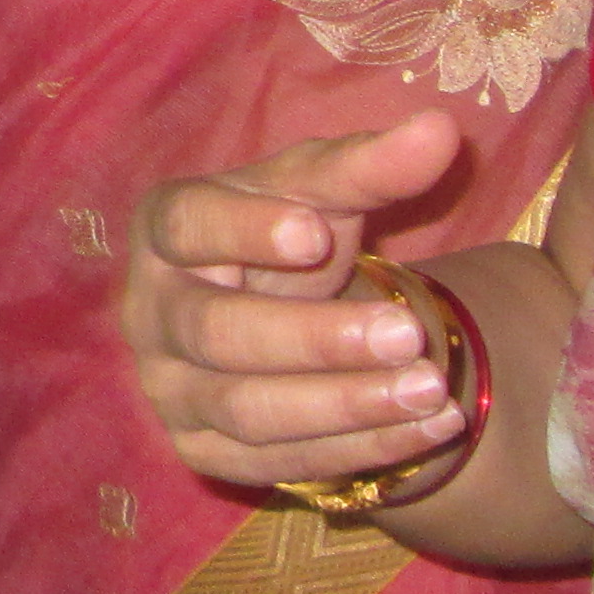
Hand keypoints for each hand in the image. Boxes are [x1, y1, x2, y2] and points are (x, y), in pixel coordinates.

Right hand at [119, 114, 474, 489]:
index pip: (188, 226)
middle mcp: (152, 315)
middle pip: (217, 333)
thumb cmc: (291, 232)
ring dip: (346, 404)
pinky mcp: (204, 451)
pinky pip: (279, 463)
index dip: (244, 232)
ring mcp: (171, 390)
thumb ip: (371, 165)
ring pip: (248, 410)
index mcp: (167, 230)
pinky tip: (430, 427)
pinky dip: (360, 448)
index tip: (315, 232)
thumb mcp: (322, 190)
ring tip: (431, 388)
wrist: (270, 309)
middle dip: (315, 339)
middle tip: (409, 333)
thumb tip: (441, 130)